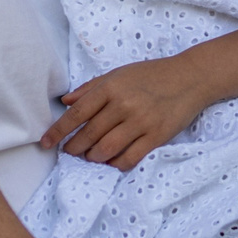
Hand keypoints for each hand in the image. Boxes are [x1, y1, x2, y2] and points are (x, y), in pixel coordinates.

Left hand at [42, 57, 210, 168]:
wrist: (191, 77)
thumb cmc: (152, 74)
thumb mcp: (119, 73)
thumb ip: (91, 88)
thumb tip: (65, 101)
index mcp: (111, 87)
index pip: (77, 113)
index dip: (59, 130)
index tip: (46, 143)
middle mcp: (124, 104)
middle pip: (89, 134)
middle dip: (74, 148)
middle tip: (70, 153)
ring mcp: (141, 122)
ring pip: (106, 149)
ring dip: (93, 158)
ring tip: (90, 157)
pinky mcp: (157, 136)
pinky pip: (129, 158)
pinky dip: (115, 164)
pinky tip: (111, 162)